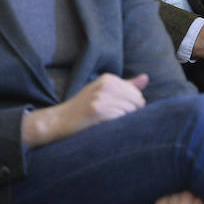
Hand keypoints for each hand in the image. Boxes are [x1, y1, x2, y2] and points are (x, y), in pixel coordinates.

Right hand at [21, 73, 148, 146]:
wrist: (57, 122)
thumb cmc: (83, 108)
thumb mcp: (103, 92)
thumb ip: (126, 86)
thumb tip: (146, 78)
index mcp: (109, 79)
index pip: (137, 95)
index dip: (130, 108)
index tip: (114, 112)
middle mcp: (106, 84)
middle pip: (137, 103)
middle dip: (129, 114)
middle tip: (110, 119)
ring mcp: (101, 97)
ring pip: (129, 112)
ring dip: (121, 121)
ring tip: (105, 122)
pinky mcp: (98, 110)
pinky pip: (120, 118)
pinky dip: (115, 126)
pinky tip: (102, 126)